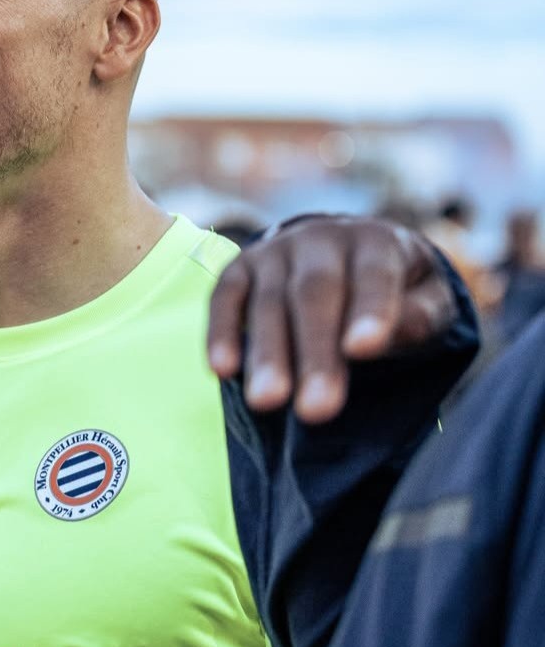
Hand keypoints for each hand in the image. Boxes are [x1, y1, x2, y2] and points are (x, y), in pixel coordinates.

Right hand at [207, 216, 457, 422]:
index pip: (374, 274)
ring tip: (268, 403)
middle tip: (316, 408)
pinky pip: (224, 298)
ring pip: (268, 301)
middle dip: (314, 351)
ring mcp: (275, 252)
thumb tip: (379, 340)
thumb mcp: (426, 300)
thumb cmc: (395, 291)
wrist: (346, 253)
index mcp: (377, 242)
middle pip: (314, 293)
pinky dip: (221, 332)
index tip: (364, 350)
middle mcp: (321, 238)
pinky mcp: (239, 269)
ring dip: (267, 354)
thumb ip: (417, 318)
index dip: (370, 310)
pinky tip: (222, 370)